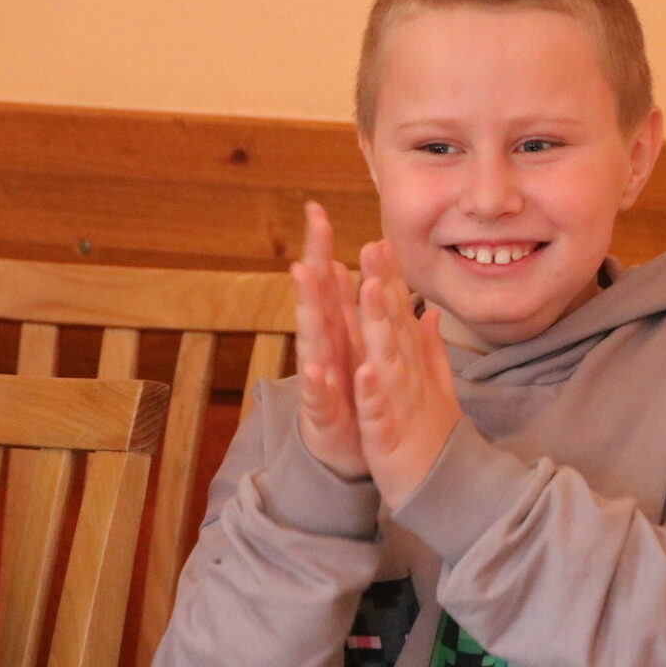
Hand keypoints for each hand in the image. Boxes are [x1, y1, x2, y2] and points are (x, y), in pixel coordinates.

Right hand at [290, 201, 366, 478]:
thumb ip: (359, 313)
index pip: (330, 285)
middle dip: (313, 264)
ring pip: (313, 340)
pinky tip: (319, 368)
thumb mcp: (360, 350)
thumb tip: (351, 273)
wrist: (349, 456)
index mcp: (338, 333)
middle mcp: (324, 350)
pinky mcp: (322, 414)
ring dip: (310, 309)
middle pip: (315, 301)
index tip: (317, 210)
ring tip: (305, 277)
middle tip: (310, 227)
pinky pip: (320, 397)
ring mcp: (319, 380)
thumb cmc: (354, 398)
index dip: (323, 249)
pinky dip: (321, 384)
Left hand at [353, 240, 461, 508]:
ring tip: (369, 288)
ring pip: (387, 358)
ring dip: (379, 324)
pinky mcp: (389, 437)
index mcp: (411, 365)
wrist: (446, 489)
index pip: (399, 315)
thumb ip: (431, 348)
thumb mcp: (434, 386)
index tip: (378, 241)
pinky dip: (373, 393)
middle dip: (383, 285)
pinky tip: (366, 371)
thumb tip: (431, 312)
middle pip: (393, 326)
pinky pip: (379, 412)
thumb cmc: (434, 437)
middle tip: (373, 246)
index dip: (389, 278)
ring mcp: (400, 405)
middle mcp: (407, 377)